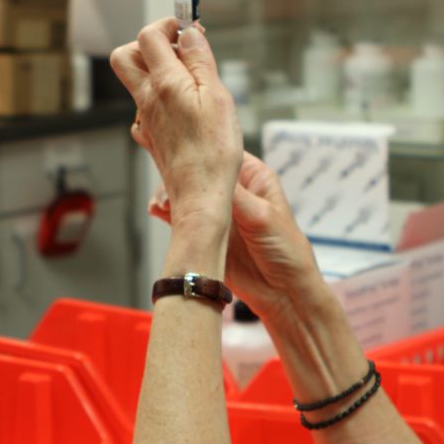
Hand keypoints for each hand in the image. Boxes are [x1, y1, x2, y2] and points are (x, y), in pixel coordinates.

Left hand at [110, 19, 241, 229]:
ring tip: (192, 81)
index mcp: (163, 83)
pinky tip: (186, 109)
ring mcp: (144, 120)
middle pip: (126, 56)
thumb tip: (188, 33)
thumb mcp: (216, 96)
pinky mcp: (150, 137)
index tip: (189, 28)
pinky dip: (162, 98)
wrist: (200, 196)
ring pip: (138, 82)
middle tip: (179, 48)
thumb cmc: (213, 151)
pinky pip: (147, 108)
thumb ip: (200, 60)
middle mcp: (146, 99)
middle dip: (150, 43)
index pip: (149, 36)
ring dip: (159, 71)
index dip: (169, 24)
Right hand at [150, 152, 324, 324]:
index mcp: (252, 178)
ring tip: (161, 202)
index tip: (179, 151)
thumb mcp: (262, 216)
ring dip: (170, 195)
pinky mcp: (205, 236)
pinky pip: (180, 219)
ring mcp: (217, 214)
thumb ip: (234, 195)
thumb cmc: (286, 250)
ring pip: (186, 195)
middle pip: (198, 173)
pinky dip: (166, 214)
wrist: (282, 294)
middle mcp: (233, 192)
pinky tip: (157, 212)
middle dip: (179, 175)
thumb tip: (206, 173)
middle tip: (167, 183)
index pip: (223, 153)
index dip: (201, 149)